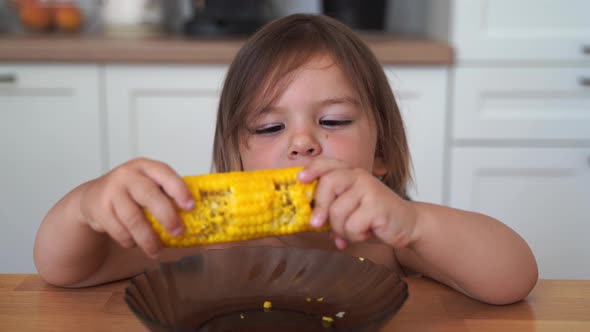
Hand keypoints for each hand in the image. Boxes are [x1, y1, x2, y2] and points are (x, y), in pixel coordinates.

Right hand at [79, 158, 193, 257]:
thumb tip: (199, 217)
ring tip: (156, 251)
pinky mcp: (99, 209)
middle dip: (166, 216)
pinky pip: (118, 229)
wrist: (93, 197)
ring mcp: (111, 191)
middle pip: (149, 195)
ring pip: (132, 217)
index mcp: (146, 167)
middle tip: (178, 232)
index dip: (179, 189)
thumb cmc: (131, 192)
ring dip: (147, 238)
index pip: (164, 173)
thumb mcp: (148, 185)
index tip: (191, 206)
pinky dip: (129, 240)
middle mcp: (127, 175)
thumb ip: (167, 195)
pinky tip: (135, 243)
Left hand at [298, 158, 417, 249]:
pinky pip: (352, 225)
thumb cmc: (374, 217)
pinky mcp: (377, 205)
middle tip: (316, 224)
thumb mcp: (350, 209)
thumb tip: (309, 221)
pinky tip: (367, 233)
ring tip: (355, 230)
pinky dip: (355, 235)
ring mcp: (369, 188)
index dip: (312, 169)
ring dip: (342, 229)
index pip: (327, 163)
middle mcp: (359, 176)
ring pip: (337, 211)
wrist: (407, 225)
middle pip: (328, 184)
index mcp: (350, 174)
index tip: (300, 179)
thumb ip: (331, 210)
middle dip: (320, 207)